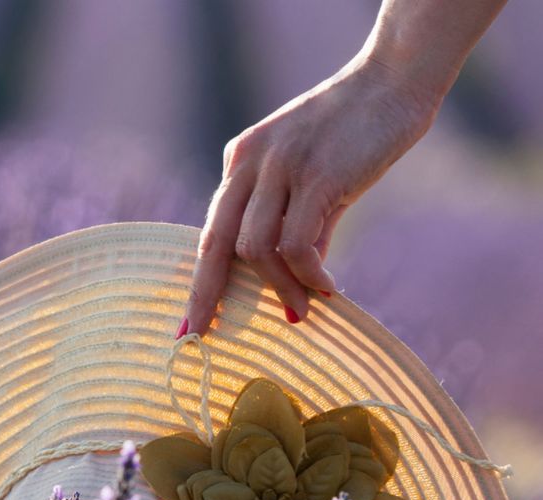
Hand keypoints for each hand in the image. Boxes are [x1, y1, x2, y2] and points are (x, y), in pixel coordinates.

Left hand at [183, 55, 440, 335]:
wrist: (396, 79)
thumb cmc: (357, 133)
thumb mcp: (314, 181)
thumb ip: (300, 230)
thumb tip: (298, 287)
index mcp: (241, 161)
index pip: (212, 230)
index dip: (201, 280)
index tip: (190, 323)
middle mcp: (250, 162)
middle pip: (215, 243)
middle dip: (206, 294)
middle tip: (204, 334)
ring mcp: (280, 167)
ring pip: (256, 249)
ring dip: (279, 288)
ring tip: (301, 308)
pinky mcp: (316, 176)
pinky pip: (296, 245)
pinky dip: (308, 275)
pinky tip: (326, 287)